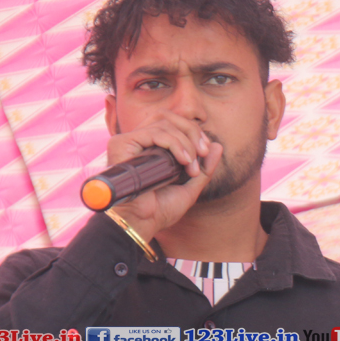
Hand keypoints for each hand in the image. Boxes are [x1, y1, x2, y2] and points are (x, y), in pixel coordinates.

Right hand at [104, 113, 222, 240]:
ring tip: (191, 164)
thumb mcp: (190, 187)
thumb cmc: (161, 210)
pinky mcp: (121, 144)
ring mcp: (129, 141)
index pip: (172, 123)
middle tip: (202, 152)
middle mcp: (138, 141)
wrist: (142, 224)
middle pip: (168, 117)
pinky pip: (154, 132)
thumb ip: (205, 168)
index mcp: (150, 147)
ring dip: (185, 141)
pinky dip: (174, 143)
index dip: (193, 130)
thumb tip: (218, 145)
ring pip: (163, 123)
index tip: (205, 151)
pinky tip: (184, 160)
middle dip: (191, 131)